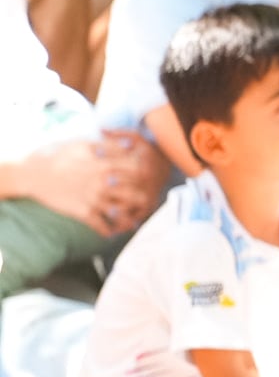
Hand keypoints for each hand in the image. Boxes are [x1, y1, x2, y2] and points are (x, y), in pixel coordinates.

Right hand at [17, 131, 165, 237]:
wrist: (34, 175)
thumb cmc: (59, 156)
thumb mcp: (84, 145)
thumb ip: (109, 145)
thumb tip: (131, 145)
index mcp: (106, 165)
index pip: (139, 171)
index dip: (145, 173)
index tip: (146, 177)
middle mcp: (104, 184)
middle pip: (137, 193)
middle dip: (143, 197)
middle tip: (146, 200)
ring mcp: (94, 200)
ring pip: (124, 213)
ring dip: (130, 217)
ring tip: (133, 219)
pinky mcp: (83, 213)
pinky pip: (104, 226)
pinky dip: (110, 231)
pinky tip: (112, 231)